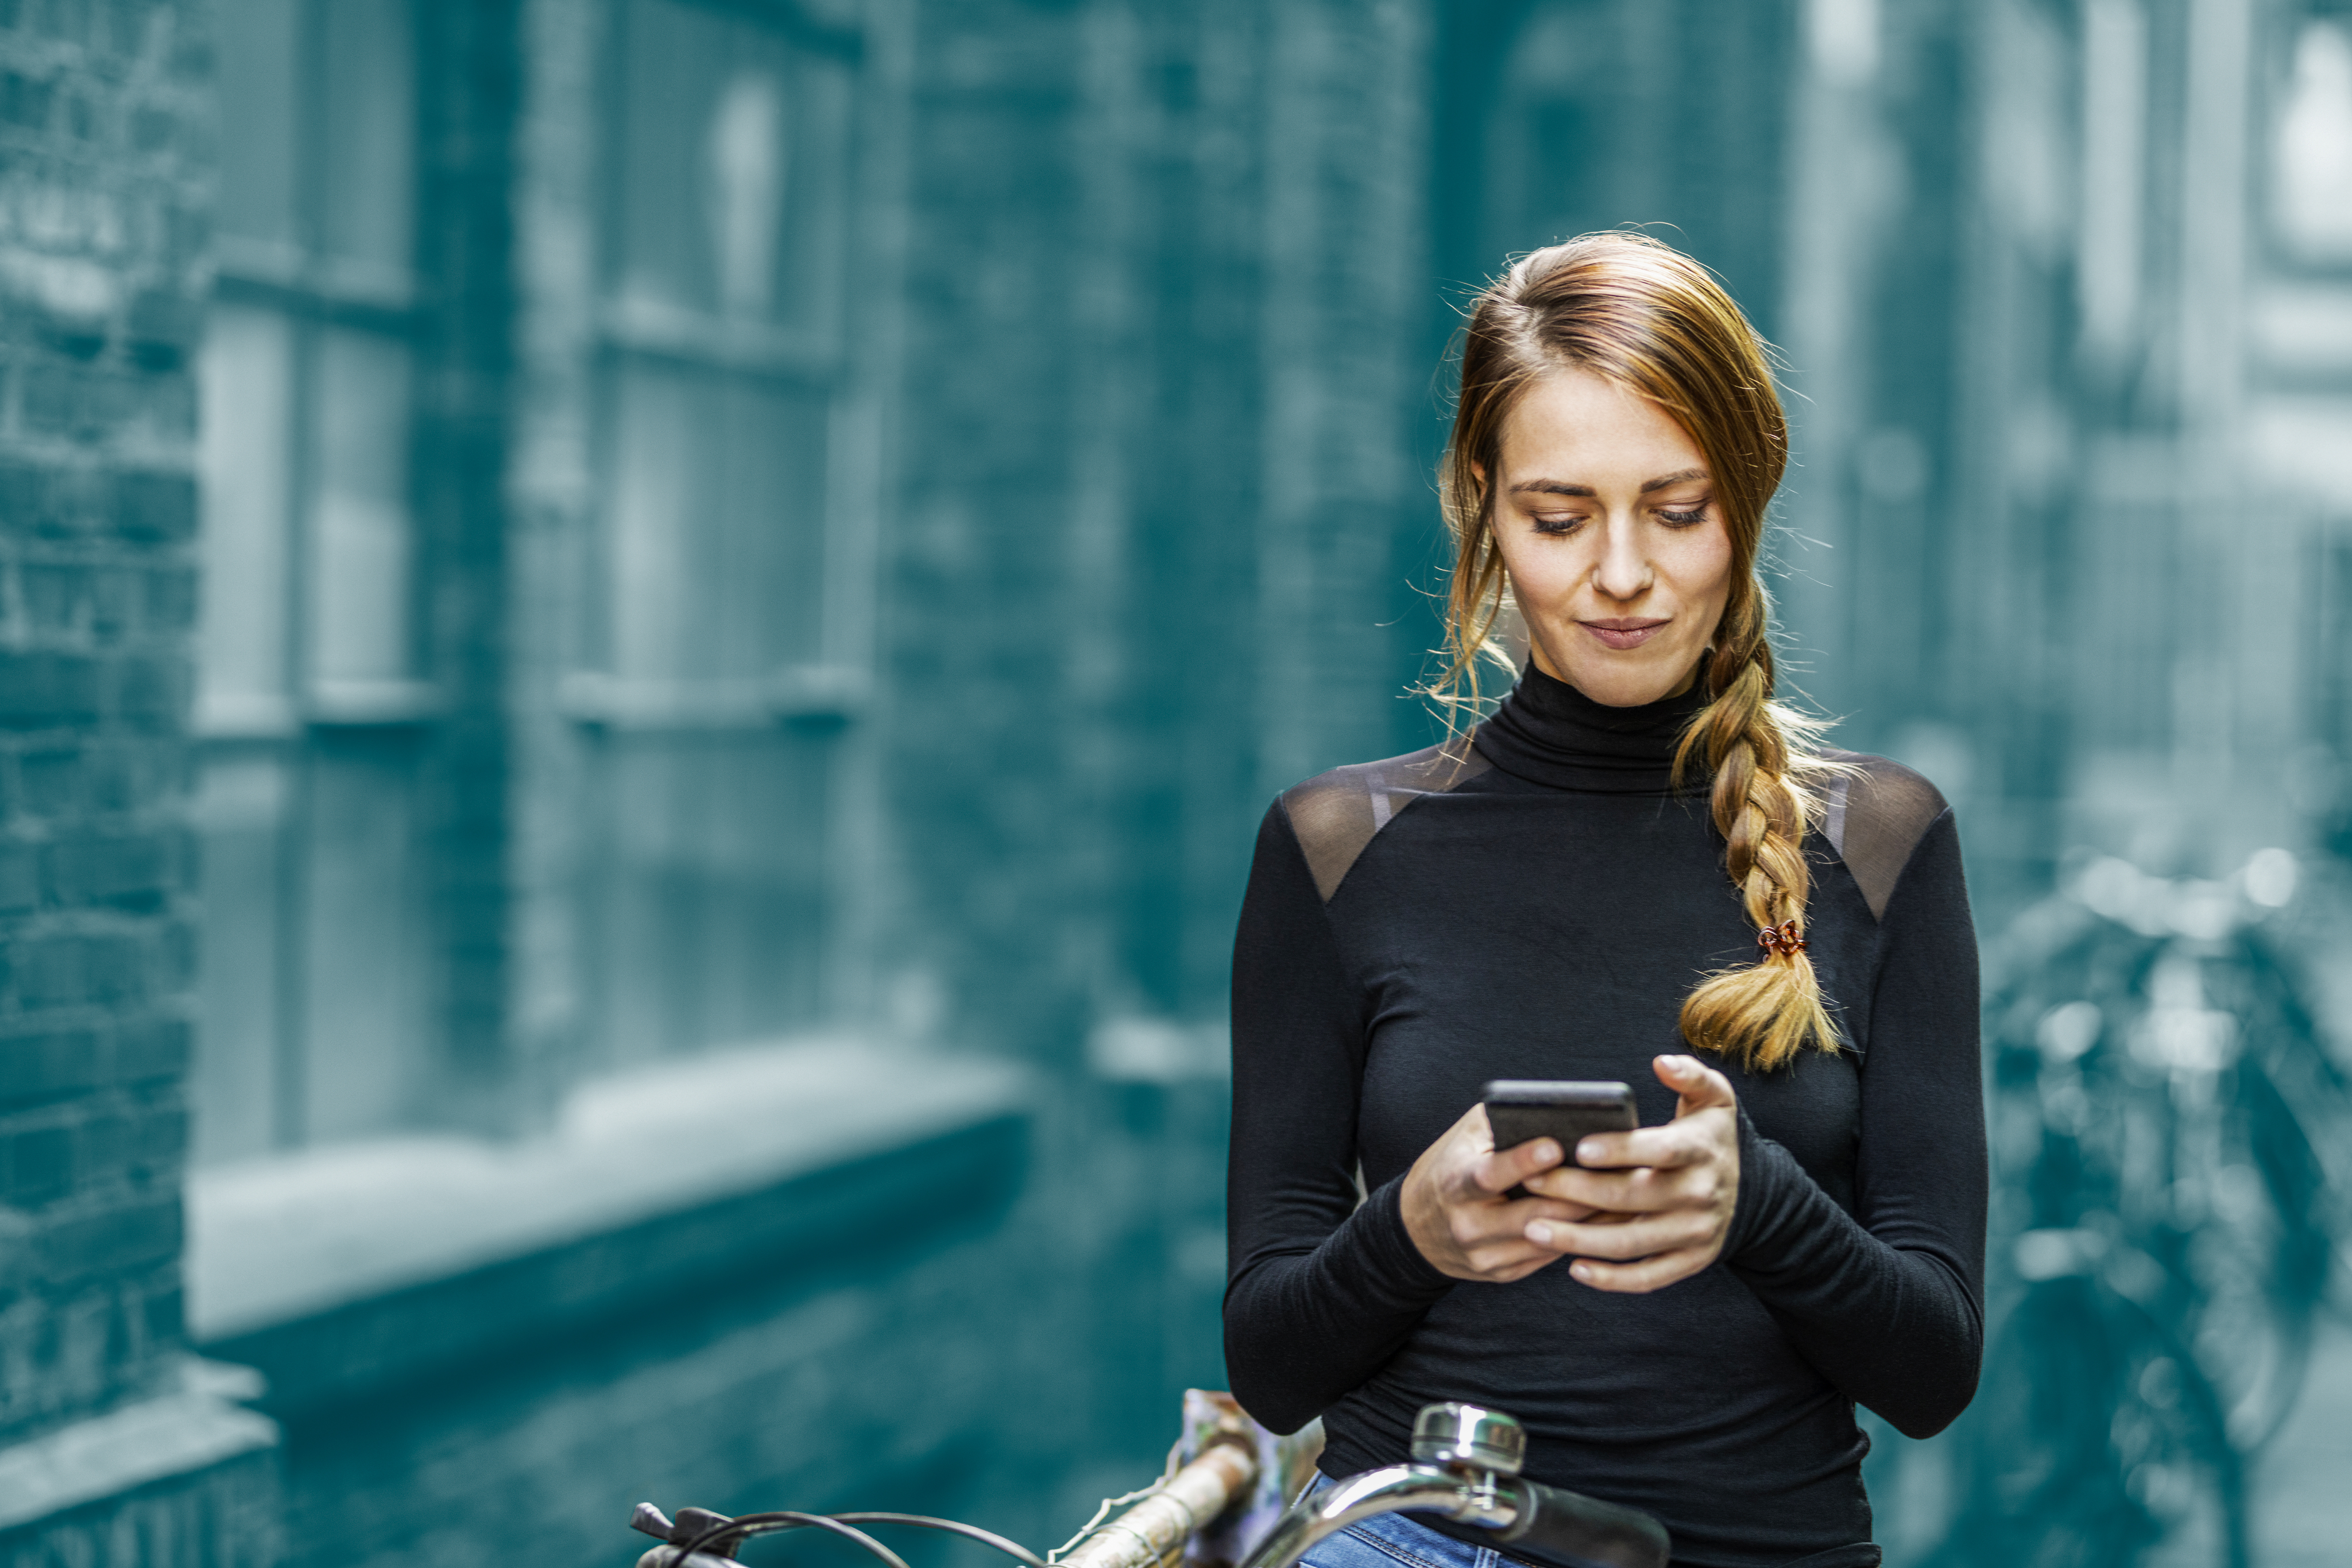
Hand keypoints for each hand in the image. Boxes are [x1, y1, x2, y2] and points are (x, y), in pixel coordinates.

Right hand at [1402, 1103, 1599, 1281]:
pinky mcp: (1502, 1274)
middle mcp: (1468, 1226)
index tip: (1556, 1146)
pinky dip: (1577, 1238)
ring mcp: (1485, 1256)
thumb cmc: (1448, 1169)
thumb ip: (1500, 1122)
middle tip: (1616, 1176)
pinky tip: (1604, 1220)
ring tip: (1622, 1197)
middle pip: (1532, 1215)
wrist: (1414, 1229)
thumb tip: (1554, 1111)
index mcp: (1455, 1185)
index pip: (1489, 1175)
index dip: (1523, 1162)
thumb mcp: (1462, 1139)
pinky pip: (1548, 1257)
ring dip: (1588, 1220)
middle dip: (1576, 1197)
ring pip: (1548, 1240)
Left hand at [1518, 1054, 1740, 1292]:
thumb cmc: (1711, 1135)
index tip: (1578, 1147)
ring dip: (1578, 1240)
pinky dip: (1610, 1279)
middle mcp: (1700, 1195)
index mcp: (1700, 1150)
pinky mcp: (1690, 1262)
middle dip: (1575, 1191)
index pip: (1658, 1151)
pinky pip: (1647, 1278)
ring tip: (1533, 1230)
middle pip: (1630, 1197)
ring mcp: (1695, 1234)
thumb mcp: (1714, 1097)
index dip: (1619, 1150)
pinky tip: (1574, 1268)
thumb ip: (1691, 1074)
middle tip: (1530, 1183)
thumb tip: (1662, 1062)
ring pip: (1630, 1243)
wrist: (1752, 1190)